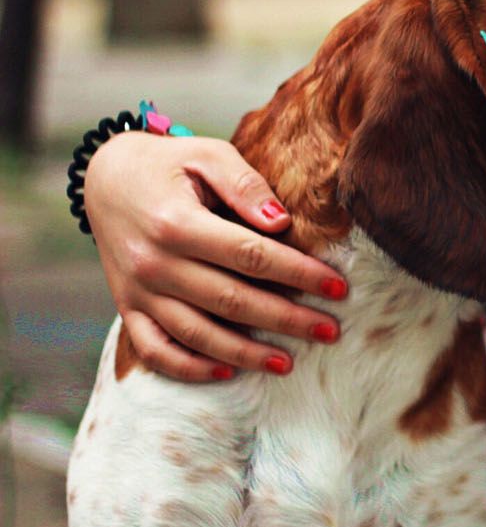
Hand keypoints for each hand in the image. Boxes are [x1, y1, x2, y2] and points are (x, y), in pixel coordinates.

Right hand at [84, 132, 346, 380]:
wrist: (106, 178)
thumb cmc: (170, 165)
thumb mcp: (207, 155)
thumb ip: (245, 184)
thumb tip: (280, 222)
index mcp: (177, 223)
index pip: (250, 255)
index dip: (298, 274)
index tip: (338, 288)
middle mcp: (154, 263)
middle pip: (231, 300)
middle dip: (287, 319)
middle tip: (331, 332)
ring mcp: (137, 290)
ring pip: (197, 334)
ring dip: (245, 353)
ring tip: (288, 363)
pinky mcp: (128, 306)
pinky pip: (154, 349)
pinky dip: (188, 367)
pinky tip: (227, 372)